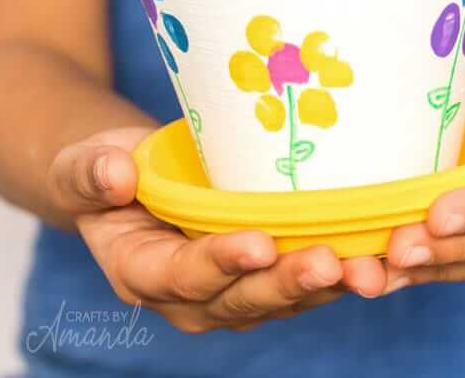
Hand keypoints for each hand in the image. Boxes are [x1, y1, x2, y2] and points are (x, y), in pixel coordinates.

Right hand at [47, 127, 387, 330]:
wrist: (134, 180)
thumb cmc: (108, 171)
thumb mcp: (84, 166)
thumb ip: (93, 174)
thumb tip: (116, 173)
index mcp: (144, 273)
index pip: (183, 275)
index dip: (219, 263)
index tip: (256, 244)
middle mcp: (194, 295)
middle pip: (244, 298)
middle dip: (287, 282)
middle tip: (329, 262)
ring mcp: (236, 289)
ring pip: (285, 295)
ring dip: (329, 284)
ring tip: (370, 267)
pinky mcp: (269, 271)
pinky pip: (307, 277)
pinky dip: (343, 268)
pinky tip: (380, 254)